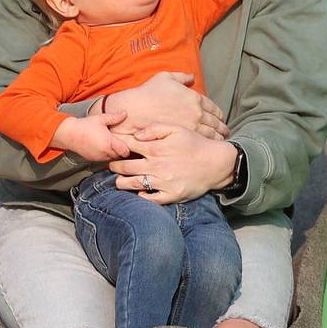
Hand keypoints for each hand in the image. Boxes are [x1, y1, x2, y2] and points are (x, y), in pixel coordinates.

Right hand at [52, 113, 130, 160]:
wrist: (69, 134)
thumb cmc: (84, 125)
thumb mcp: (100, 119)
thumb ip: (114, 117)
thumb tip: (125, 113)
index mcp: (108, 142)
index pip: (125, 151)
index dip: (128, 148)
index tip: (127, 142)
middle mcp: (104, 152)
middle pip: (120, 156)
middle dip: (121, 150)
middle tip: (121, 143)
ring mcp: (98, 157)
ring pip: (112, 159)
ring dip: (114, 153)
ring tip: (112, 144)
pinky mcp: (93, 160)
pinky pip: (104, 160)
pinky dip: (106, 155)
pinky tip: (103, 147)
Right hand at [96, 72, 228, 139]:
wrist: (134, 112)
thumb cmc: (148, 94)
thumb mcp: (165, 78)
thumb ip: (181, 77)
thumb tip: (191, 77)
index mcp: (195, 98)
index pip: (214, 109)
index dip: (219, 115)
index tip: (221, 119)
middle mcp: (197, 113)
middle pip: (216, 123)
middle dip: (222, 128)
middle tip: (226, 132)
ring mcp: (192, 128)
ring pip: (212, 135)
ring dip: (218, 138)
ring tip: (220, 142)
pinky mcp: (184, 140)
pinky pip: (202, 144)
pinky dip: (208, 146)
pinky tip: (209, 149)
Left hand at [109, 125, 237, 203]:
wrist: (215, 163)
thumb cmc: (195, 144)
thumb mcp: (176, 129)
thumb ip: (154, 129)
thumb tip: (136, 136)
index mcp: (155, 148)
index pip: (127, 146)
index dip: (117, 146)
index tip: (112, 147)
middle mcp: (156, 165)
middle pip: (125, 167)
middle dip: (114, 166)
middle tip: (111, 165)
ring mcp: (162, 182)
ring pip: (132, 184)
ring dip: (121, 182)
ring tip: (118, 181)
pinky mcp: (170, 195)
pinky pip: (150, 199)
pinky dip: (141, 196)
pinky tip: (138, 193)